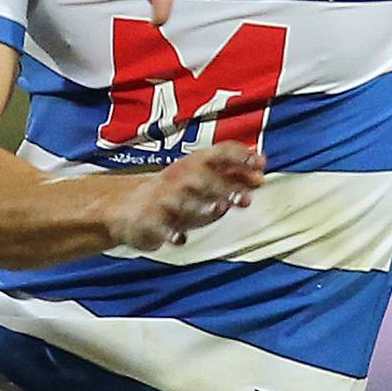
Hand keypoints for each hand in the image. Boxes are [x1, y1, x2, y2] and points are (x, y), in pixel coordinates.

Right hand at [102, 143, 264, 254]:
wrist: (129, 208)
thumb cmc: (176, 193)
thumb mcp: (204, 180)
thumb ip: (232, 175)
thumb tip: (262, 167)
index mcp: (193, 164)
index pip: (218, 152)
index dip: (240, 156)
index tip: (261, 164)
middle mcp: (178, 178)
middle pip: (201, 178)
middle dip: (224, 186)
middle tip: (247, 198)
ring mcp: (161, 200)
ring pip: (180, 200)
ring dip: (200, 205)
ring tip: (220, 209)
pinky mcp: (148, 221)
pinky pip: (159, 227)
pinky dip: (169, 233)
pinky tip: (180, 238)